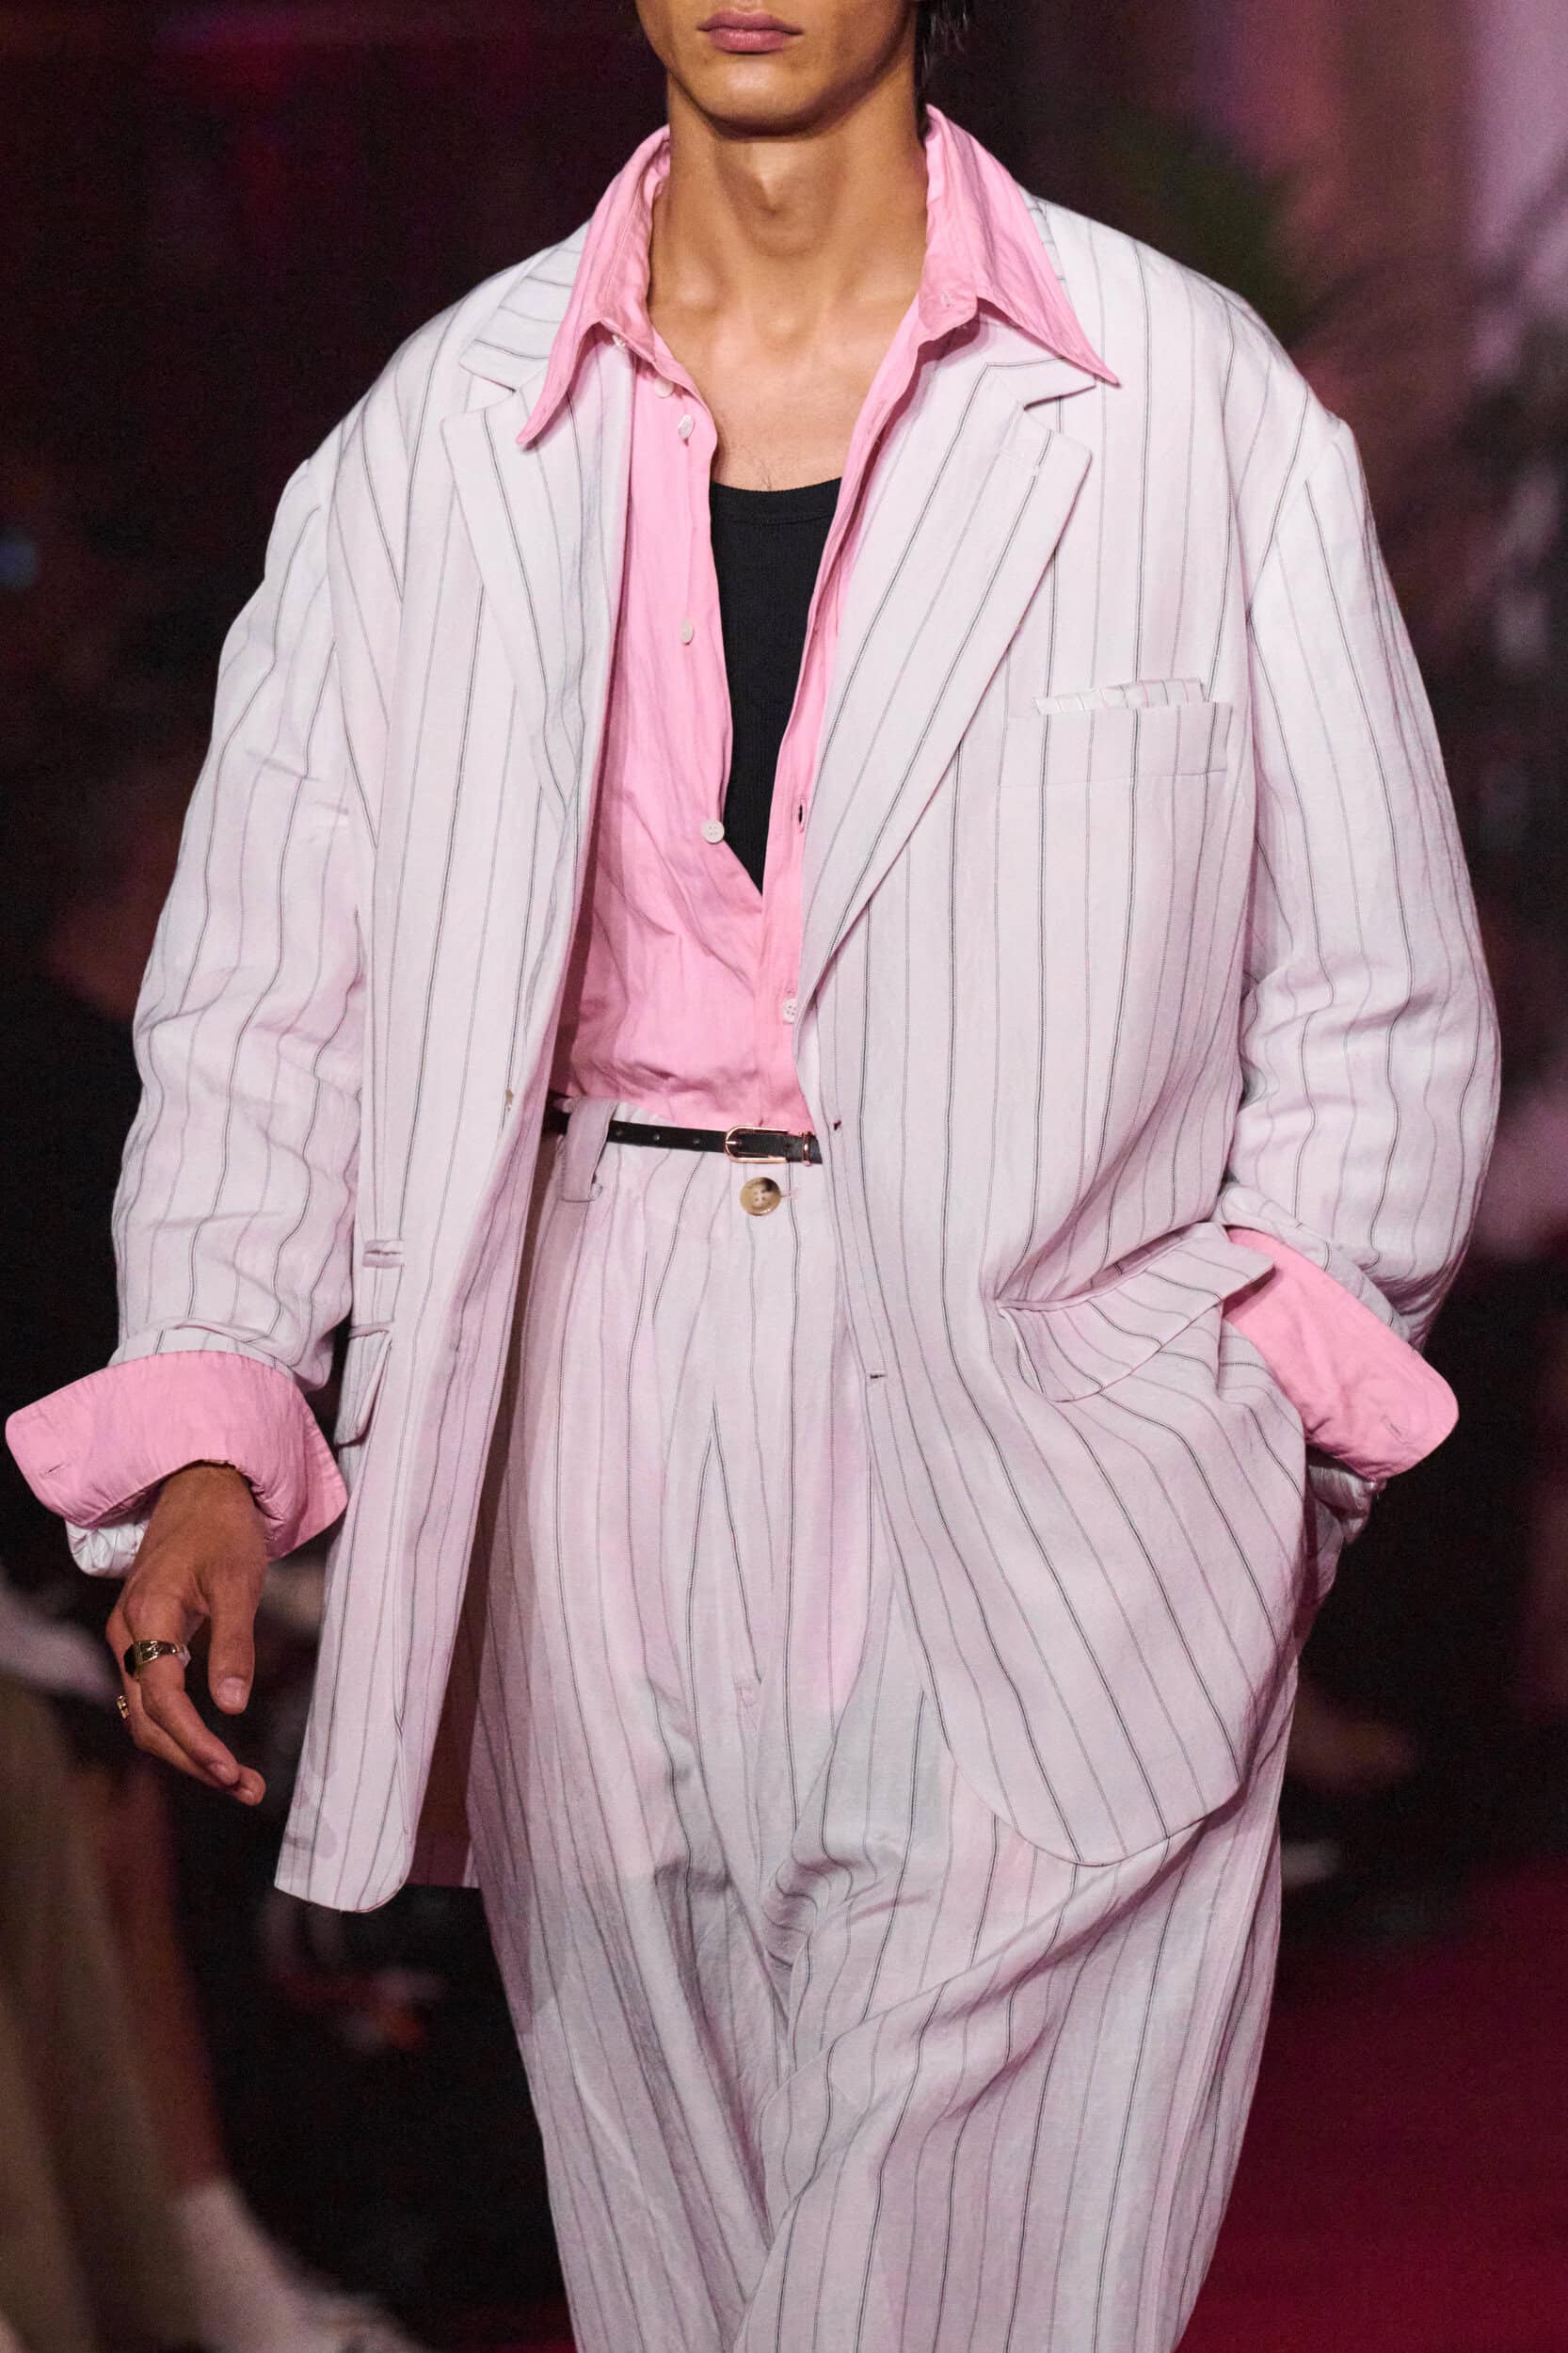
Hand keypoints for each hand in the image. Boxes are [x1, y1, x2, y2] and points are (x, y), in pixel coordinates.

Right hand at [106, 1463, 268, 1802]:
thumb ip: (234, 1642)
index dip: (195, 1742)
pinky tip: (213, 1749)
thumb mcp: (240, 1579)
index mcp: (148, 1616)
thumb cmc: (223, 1527)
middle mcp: (128, 1634)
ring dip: (189, 1753)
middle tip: (247, 1789)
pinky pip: (153, 1699)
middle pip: (149, 1720)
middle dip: (195, 1761)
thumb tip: (232, 1706)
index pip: (162, 1699)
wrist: (202, 1486)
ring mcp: (132, 1640)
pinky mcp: (145, 1642)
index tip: (231, 1771)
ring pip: (148, 1715)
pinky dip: (181, 1730)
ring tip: (240, 1781)